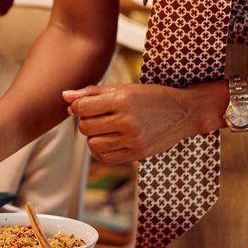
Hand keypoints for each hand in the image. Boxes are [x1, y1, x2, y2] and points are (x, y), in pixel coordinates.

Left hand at [64, 82, 210, 163]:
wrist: (184, 112)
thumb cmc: (150, 97)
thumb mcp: (123, 89)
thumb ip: (92, 92)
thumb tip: (64, 96)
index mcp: (122, 100)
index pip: (81, 108)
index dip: (77, 107)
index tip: (84, 105)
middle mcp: (127, 121)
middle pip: (85, 127)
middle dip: (86, 120)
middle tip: (98, 115)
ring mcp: (133, 140)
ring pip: (92, 143)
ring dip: (93, 136)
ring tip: (105, 127)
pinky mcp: (137, 154)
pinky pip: (104, 157)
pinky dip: (100, 150)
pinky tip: (108, 140)